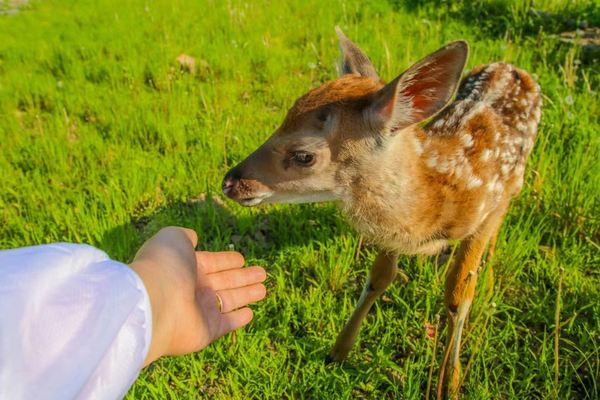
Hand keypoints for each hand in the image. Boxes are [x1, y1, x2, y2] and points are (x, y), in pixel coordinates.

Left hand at [129, 227, 266, 365]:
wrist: (154, 303)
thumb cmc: (164, 266)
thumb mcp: (173, 239)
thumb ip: (185, 237)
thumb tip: (194, 237)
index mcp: (185, 267)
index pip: (212, 262)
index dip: (227, 260)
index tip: (242, 259)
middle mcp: (193, 289)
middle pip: (224, 281)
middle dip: (243, 277)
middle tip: (262, 273)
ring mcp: (200, 311)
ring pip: (229, 300)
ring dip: (246, 295)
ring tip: (264, 289)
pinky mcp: (207, 331)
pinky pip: (226, 323)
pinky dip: (238, 319)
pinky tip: (250, 313)